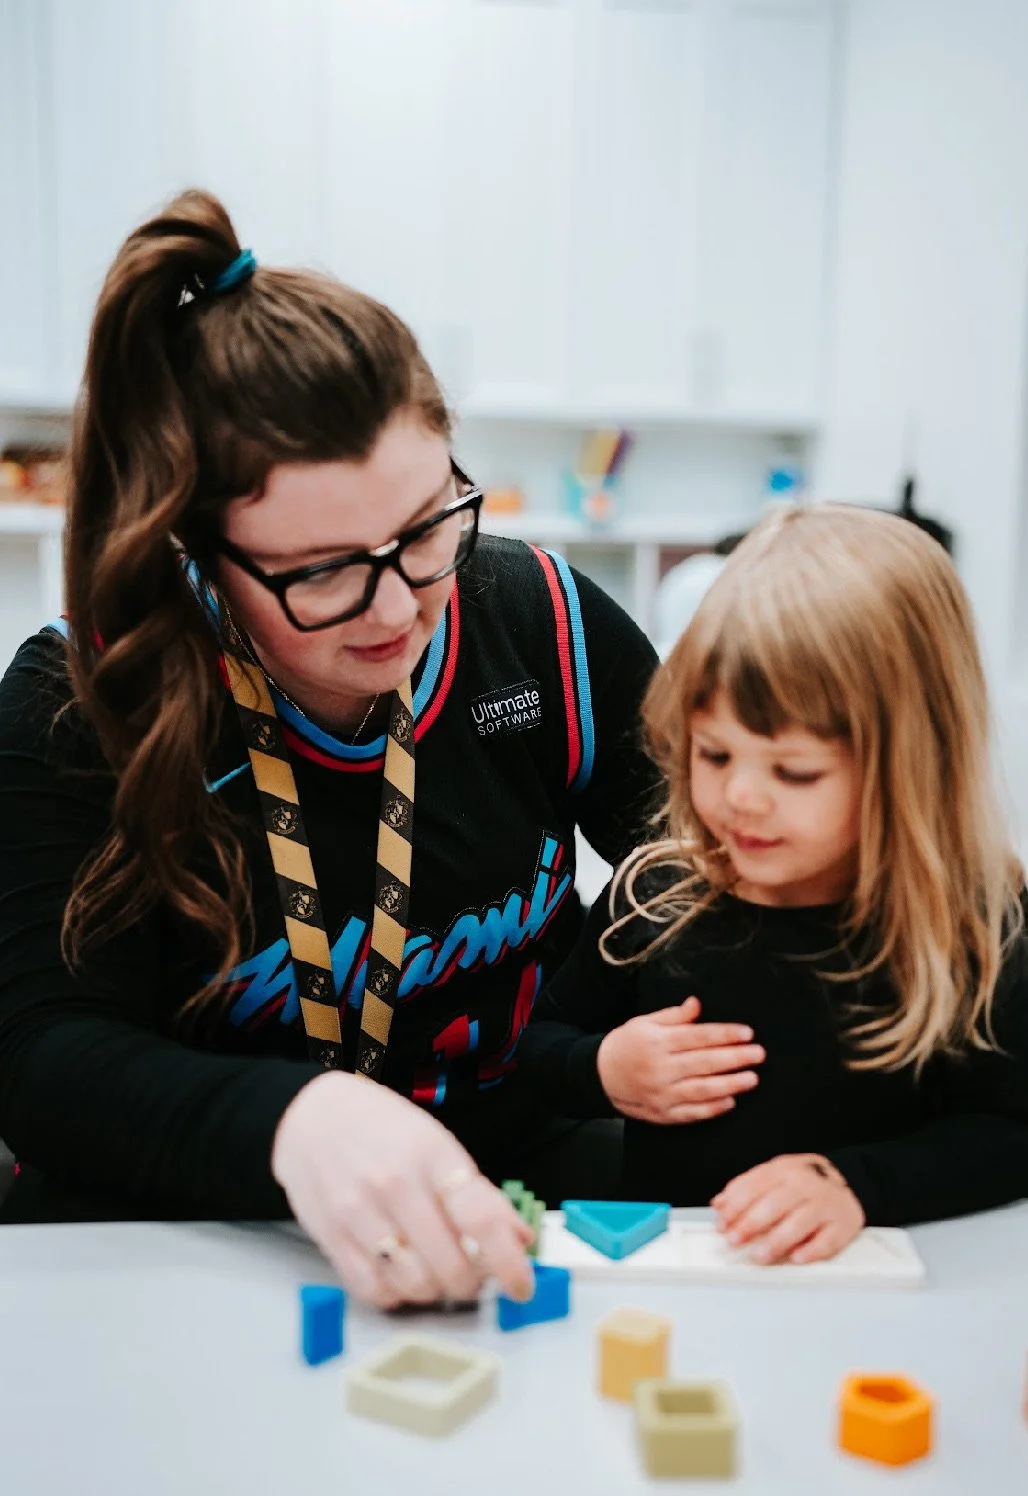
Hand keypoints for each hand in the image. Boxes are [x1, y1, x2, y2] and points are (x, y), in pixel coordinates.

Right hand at [272, 1071, 534, 1308]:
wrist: (311, 1115)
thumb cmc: (382, 1128)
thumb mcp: (436, 1143)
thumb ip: (476, 1193)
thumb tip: (519, 1239)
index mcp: (431, 1154)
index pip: (480, 1218)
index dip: (508, 1262)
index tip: (521, 1286)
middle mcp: (395, 1184)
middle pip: (450, 1264)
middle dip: (472, 1283)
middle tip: (474, 1276)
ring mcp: (359, 1214)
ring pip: (414, 1284)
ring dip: (436, 1292)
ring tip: (437, 1274)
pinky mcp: (330, 1238)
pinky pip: (374, 1291)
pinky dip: (397, 1295)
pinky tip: (402, 1276)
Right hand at [596, 996, 763, 1123]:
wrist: (600, 1076)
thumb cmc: (627, 1044)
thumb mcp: (645, 1022)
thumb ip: (674, 1015)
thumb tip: (697, 1004)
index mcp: (657, 1042)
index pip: (697, 1037)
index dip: (724, 1035)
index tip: (747, 1033)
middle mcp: (660, 1068)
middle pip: (704, 1063)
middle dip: (734, 1058)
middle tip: (759, 1054)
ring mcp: (661, 1093)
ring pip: (701, 1090)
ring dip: (730, 1085)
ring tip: (752, 1078)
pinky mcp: (662, 1113)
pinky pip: (691, 1113)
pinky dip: (712, 1109)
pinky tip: (731, 1102)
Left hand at [711, 1153, 865, 1263]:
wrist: (850, 1180)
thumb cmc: (803, 1182)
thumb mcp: (774, 1174)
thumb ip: (745, 1187)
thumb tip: (719, 1204)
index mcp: (784, 1170)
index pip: (755, 1186)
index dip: (735, 1207)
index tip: (722, 1225)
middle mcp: (805, 1186)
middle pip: (775, 1204)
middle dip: (751, 1224)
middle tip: (734, 1241)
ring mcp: (825, 1205)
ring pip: (799, 1223)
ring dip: (776, 1241)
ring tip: (759, 1255)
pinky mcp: (842, 1225)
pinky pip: (827, 1240)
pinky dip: (811, 1250)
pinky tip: (796, 1257)